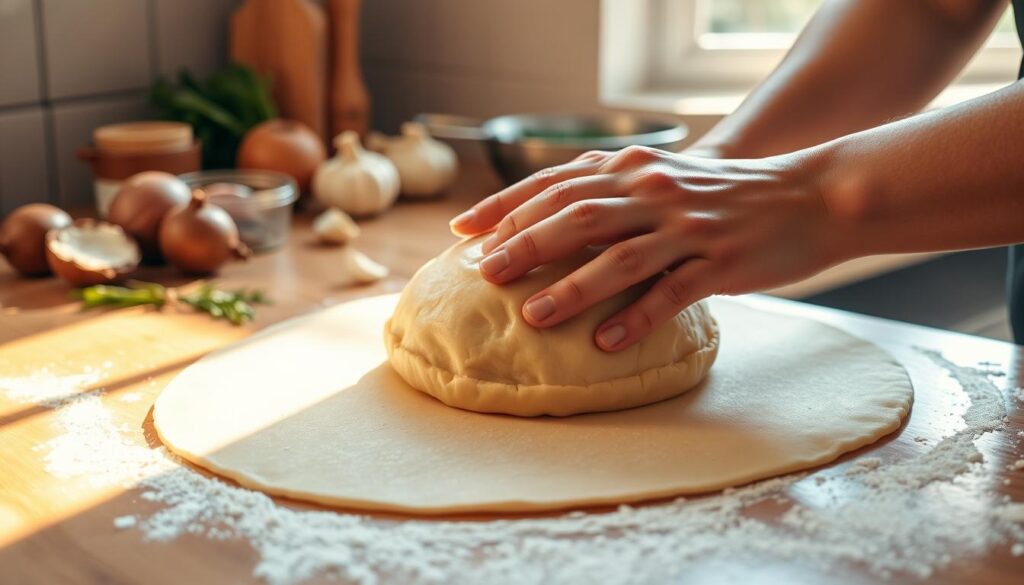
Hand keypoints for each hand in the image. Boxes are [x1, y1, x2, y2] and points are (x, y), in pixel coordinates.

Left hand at [449, 146, 836, 350]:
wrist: (810, 195)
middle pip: (577, 214)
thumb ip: (612, 190)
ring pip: (618, 256)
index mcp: (634, 168)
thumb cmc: (723, 195)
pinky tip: (606, 343)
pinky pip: (672, 293)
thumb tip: (548, 218)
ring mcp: (689, 226)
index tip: (463, 228)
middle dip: (524, 243)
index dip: (506, 204)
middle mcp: (655, 190)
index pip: (556, 181)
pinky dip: (636, 317)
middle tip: (484, 272)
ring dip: (571, 286)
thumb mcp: (664, 177)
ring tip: (531, 315)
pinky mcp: (721, 262)